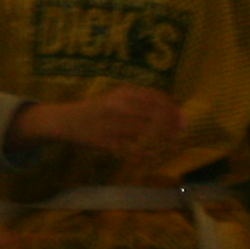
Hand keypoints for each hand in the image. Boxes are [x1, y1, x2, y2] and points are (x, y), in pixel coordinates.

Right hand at [33, 85, 185, 161]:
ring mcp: (112, 125)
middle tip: (184, 128)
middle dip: (171, 121)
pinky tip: (154, 155)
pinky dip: (143, 153)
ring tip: (175, 140)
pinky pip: (129, 149)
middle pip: (152, 113)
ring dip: (162, 136)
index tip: (182, 114)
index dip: (170, 106)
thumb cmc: (94, 108)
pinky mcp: (106, 142)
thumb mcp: (114, 96)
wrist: (65, 120)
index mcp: (121, 93)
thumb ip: (136, 98)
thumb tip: (166, 105)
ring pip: (144, 131)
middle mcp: (118, 106)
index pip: (153, 97)